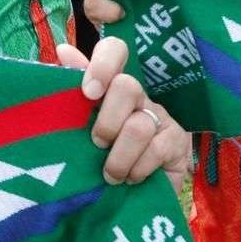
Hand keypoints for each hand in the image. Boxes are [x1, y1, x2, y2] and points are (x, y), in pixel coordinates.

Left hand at [58, 38, 191, 190]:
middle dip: (107, 120)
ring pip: (138, 126)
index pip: (114, 50)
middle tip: (97, 143)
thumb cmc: (101, 153)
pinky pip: (156, 150)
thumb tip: (63, 49)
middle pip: (126, 86)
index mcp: (110, 85)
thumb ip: (72, 92)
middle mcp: (137, 94)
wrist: (135, 192)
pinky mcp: (177, 141)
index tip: (89, 93)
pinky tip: (131, 178)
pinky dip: (137, 169)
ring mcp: (160, 115)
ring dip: (119, 156)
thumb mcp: (81, 127)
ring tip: (110, 175)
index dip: (102, 65)